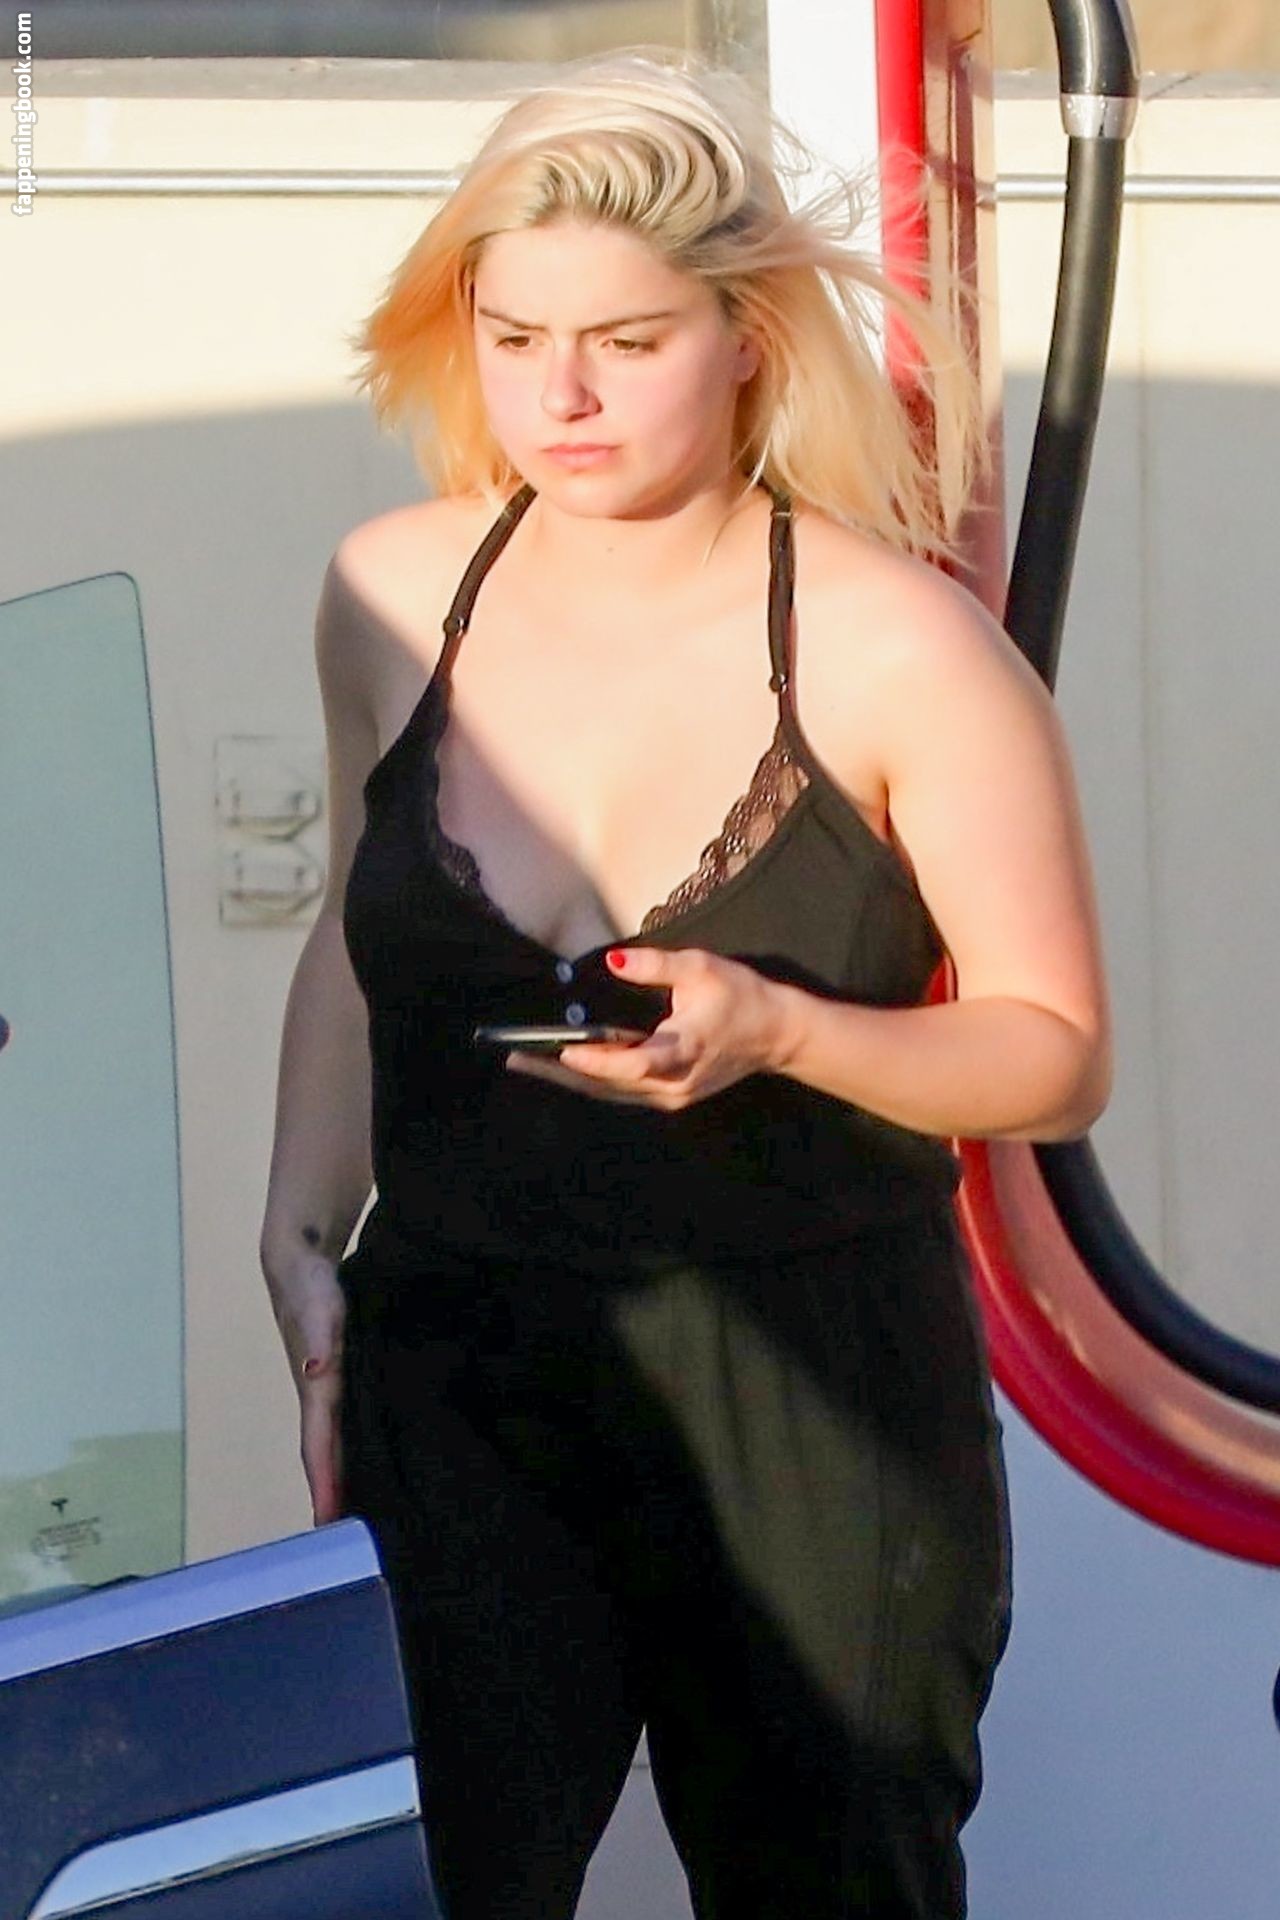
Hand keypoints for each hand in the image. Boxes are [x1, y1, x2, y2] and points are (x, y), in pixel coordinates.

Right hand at [265, 1253, 346, 1526]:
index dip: (325, 1486)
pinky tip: (382, 1460)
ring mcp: (333, 1391)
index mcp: (317, 1390)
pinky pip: (354, 1424)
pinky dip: (361, 1449)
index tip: (330, 1526)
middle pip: (329, 1458)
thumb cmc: (310, 1286)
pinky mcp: (346, 1379)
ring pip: (341, 1444)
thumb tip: (316, 1372)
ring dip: (349, 1479)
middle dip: (336, 1499)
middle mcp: (323, 1399)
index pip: (319, 1448)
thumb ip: (320, 1339)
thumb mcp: (319, 1307)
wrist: (303, 1260)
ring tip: (372, 1517)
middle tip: (356, 1545)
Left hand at [506, 946, 792, 1109]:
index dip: (597, 1061)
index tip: (564, 1052)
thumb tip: (613, 963)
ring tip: (528, 1063)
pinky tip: (565, 1069)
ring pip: (612, 1092)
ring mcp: (672, 1095)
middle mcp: (674, 1082)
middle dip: (561, 1072)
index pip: (633, 1062)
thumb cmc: (740, 995)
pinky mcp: (671, 1096)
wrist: (777, 1034)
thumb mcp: (702, 968)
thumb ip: (655, 965)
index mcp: (684, 1049)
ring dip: (570, 1079)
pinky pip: (623, 1092)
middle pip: (609, 1083)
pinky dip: (593, 1080)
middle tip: (517, 1057)